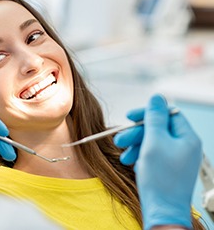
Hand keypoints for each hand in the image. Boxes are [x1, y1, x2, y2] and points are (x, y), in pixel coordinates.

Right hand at [114, 94, 201, 228]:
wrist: (162, 211)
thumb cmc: (160, 178)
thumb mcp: (154, 141)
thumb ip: (154, 117)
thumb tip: (156, 97)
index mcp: (187, 137)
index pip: (168, 114)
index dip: (148, 113)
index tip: (129, 116)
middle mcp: (184, 146)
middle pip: (157, 128)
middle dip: (136, 133)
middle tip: (119, 139)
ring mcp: (176, 158)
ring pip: (152, 142)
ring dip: (135, 145)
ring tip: (123, 156)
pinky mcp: (167, 168)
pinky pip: (152, 154)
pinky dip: (139, 156)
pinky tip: (131, 163)